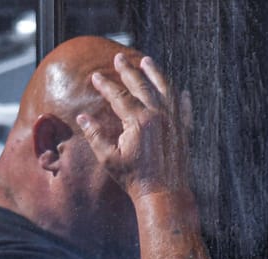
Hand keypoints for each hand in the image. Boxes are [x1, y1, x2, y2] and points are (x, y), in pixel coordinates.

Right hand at [76, 53, 193, 198]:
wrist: (163, 192)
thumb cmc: (134, 178)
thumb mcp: (108, 158)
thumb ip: (95, 135)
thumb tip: (82, 118)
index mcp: (138, 121)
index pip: (119, 96)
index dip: (106, 85)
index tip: (96, 76)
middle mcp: (159, 115)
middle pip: (142, 85)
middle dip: (129, 70)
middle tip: (120, 58)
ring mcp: (174, 121)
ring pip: (165, 89)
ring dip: (155, 73)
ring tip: (147, 61)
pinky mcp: (183, 130)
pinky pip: (184, 107)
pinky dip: (181, 96)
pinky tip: (181, 89)